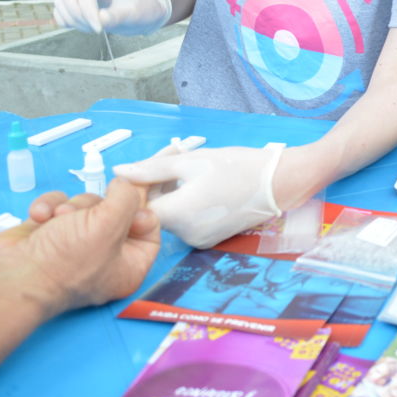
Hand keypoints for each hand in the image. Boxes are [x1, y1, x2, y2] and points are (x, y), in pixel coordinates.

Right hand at [0, 178, 160, 316]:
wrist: (9, 278)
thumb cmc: (63, 262)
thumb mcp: (109, 225)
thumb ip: (127, 199)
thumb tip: (126, 185)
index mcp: (128, 265)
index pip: (149, 228)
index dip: (140, 209)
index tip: (129, 198)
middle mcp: (104, 255)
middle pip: (114, 210)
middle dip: (95, 207)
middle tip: (81, 218)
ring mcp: (74, 243)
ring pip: (84, 204)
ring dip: (69, 207)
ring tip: (57, 221)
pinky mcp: (50, 231)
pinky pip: (58, 204)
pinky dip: (47, 207)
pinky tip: (39, 218)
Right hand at [53, 0, 171, 34]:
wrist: (146, 12)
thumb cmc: (144, 8)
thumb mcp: (136, 14)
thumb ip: (118, 16)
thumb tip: (100, 19)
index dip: (87, 10)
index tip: (99, 29)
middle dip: (75, 11)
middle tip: (93, 27)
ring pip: (60, 0)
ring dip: (71, 18)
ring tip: (92, 28)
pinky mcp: (77, 3)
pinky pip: (60, 10)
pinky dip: (66, 21)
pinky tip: (84, 27)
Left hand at [113, 143, 288, 247]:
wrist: (278, 183)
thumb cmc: (236, 167)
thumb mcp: (190, 161)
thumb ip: (151, 168)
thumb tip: (118, 171)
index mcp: (177, 216)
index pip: (137, 207)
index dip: (138, 185)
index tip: (150, 166)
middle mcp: (185, 235)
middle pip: (155, 211)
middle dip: (156, 184)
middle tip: (172, 156)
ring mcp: (199, 240)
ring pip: (171, 215)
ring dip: (171, 192)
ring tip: (188, 167)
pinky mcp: (210, 239)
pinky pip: (187, 221)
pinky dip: (186, 203)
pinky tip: (200, 184)